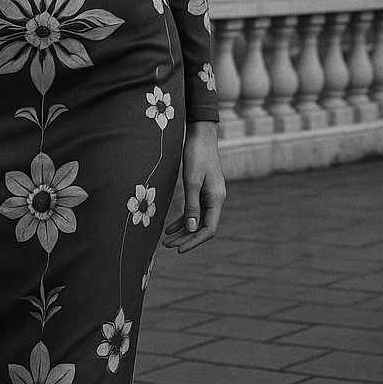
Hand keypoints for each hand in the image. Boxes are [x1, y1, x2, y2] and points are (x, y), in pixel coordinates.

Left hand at [164, 119, 225, 253]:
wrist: (200, 134)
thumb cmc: (197, 154)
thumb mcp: (192, 180)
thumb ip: (192, 205)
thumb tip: (190, 228)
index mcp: (216, 199)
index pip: (208, 229)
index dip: (194, 241)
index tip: (178, 249)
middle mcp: (215, 200)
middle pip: (202, 227)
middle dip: (185, 239)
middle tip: (167, 246)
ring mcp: (209, 195)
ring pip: (196, 220)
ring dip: (182, 231)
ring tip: (166, 240)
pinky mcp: (202, 190)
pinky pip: (193, 210)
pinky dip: (182, 219)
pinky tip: (170, 227)